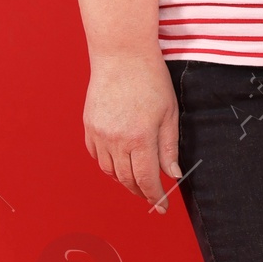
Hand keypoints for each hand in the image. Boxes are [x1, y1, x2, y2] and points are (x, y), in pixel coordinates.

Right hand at [84, 50, 181, 210]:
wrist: (121, 54)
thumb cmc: (150, 80)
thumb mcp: (169, 113)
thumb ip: (169, 147)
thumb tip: (173, 175)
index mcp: (140, 137)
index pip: (146, 180)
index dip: (155, 197)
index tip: (162, 206)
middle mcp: (116, 139)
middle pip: (127, 180)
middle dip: (141, 192)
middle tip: (152, 197)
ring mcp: (99, 133)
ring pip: (110, 171)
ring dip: (124, 181)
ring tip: (137, 182)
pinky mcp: (89, 126)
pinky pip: (97, 156)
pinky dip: (108, 166)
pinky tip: (119, 164)